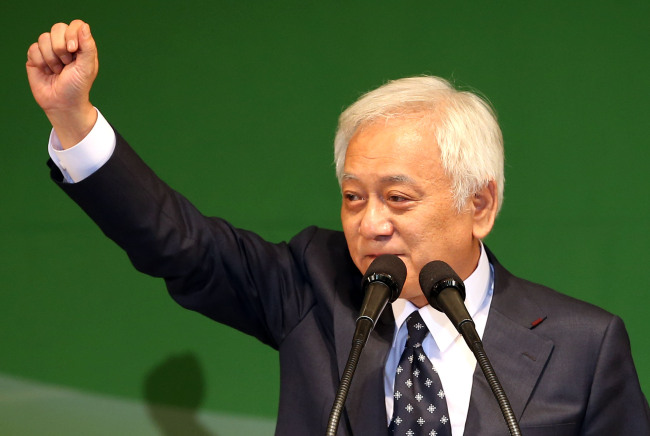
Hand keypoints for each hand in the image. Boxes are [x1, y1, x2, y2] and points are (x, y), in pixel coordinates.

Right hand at [26, 20, 98, 148]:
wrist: (62, 104)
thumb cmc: (78, 87)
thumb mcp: (88, 68)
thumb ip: (88, 47)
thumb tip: (84, 26)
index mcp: (80, 45)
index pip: (75, 25)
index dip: (72, 34)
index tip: (73, 49)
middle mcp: (64, 45)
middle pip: (57, 28)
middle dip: (61, 48)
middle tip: (66, 64)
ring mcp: (49, 50)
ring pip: (44, 38)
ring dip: (52, 58)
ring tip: (58, 71)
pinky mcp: (35, 57)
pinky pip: (33, 49)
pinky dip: (41, 62)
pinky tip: (47, 71)